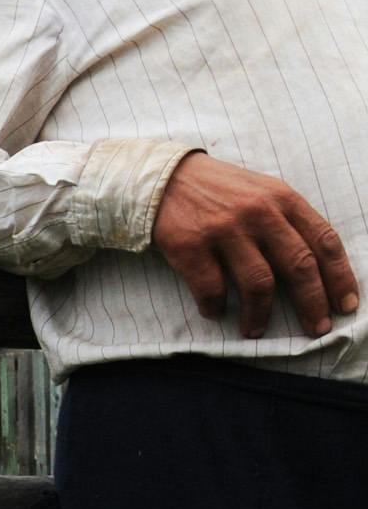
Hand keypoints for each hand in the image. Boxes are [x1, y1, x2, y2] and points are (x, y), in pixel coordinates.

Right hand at [152, 151, 356, 337]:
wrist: (163, 179)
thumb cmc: (219, 191)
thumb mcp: (263, 193)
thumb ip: (288, 221)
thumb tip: (316, 268)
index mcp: (283, 199)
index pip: (324, 241)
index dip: (340, 277)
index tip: (345, 305)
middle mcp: (258, 213)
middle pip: (298, 266)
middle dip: (312, 303)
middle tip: (316, 328)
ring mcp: (224, 230)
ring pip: (259, 283)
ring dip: (261, 314)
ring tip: (255, 329)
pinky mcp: (191, 246)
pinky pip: (211, 288)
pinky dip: (215, 307)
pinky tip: (215, 311)